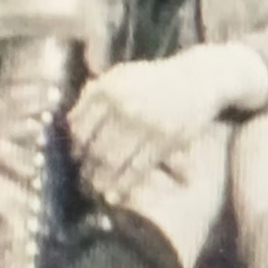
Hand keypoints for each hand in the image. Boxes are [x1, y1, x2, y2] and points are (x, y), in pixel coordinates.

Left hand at [66, 45, 257, 207]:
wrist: (199, 78)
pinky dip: (123, 184)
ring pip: (113, 161)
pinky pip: (138, 168)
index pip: (79, 125)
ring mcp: (146, 123)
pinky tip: (115, 193)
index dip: (75, 146)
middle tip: (82, 179)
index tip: (75, 156)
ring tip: (95, 189)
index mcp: (109, 88)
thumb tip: (68, 120)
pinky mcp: (165, 139)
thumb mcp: (122, 74)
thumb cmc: (155, 78)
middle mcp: (124, 105)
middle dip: (86, 168)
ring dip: (101, 180)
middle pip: (95, 147)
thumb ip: (95, 92)